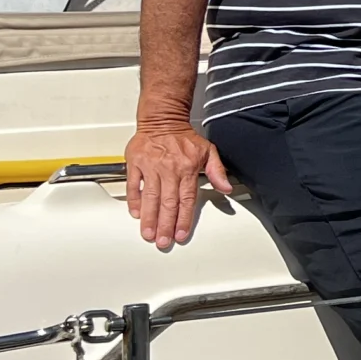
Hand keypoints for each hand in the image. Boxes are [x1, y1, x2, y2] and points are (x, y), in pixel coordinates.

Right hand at [124, 119, 231, 250]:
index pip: (186, 200)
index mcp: (187, 168)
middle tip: (163, 241)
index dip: (184, 219)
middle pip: (167, 203)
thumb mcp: (208, 151)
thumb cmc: (183, 137)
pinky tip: (136, 213)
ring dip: (149, 218)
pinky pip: (133, 185)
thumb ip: (217, 171)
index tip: (181, 234)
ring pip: (150, 197)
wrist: (162, 118)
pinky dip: (134, 200)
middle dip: (165, 225)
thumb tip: (226, 188)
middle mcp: (169, 169)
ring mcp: (151, 166)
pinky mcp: (135, 163)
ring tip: (149, 233)